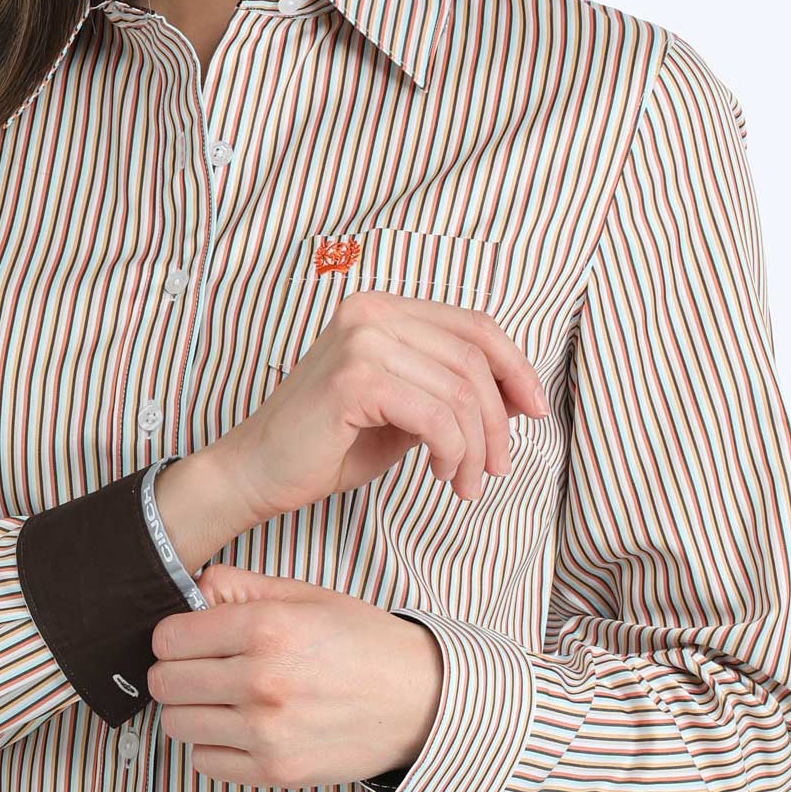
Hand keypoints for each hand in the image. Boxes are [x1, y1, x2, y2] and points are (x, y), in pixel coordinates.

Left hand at [148, 562, 444, 790]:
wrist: (422, 702)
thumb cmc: (366, 645)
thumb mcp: (308, 597)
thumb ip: (243, 587)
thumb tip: (193, 588)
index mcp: (268, 628)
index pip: (169, 638)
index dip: (176, 636)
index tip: (193, 639)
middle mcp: (263, 680)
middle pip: (165, 683)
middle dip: (177, 672)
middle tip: (203, 670)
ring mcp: (267, 732)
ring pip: (177, 724)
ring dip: (192, 710)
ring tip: (223, 700)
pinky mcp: (275, 771)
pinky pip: (203, 761)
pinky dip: (213, 746)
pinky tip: (239, 729)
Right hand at [223, 289, 551, 523]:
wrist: (255, 473)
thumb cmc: (323, 448)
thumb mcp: (401, 414)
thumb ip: (448, 396)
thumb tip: (516, 398)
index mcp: (381, 309)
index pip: (473, 326)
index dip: (515, 368)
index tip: (535, 411)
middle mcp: (372, 312)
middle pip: (473, 358)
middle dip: (498, 420)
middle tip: (497, 468)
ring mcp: (362, 340)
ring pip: (460, 391)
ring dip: (476, 447)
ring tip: (464, 482)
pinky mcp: (355, 379)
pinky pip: (436, 417)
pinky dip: (451, 451)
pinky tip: (440, 473)